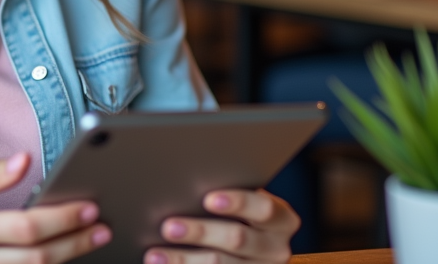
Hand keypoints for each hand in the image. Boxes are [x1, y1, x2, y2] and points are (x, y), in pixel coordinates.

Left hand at [145, 189, 297, 263]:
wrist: (250, 249)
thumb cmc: (239, 213)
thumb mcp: (244, 202)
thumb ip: (226, 195)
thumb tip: (186, 182)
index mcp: (282, 220)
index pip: (264, 209)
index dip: (238, 202)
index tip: (208, 198)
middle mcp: (277, 249)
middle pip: (238, 239)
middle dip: (200, 232)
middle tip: (168, 227)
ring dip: (184, 260)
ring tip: (155, 255)